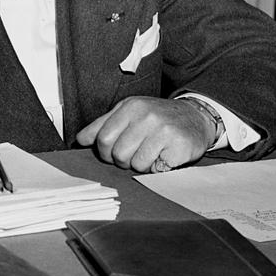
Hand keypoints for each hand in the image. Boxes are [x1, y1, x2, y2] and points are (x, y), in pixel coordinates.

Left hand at [75, 96, 216, 172]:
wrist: (195, 118)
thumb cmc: (158, 118)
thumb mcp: (129, 113)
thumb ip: (103, 125)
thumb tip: (80, 139)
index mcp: (131, 107)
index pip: (103, 139)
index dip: (106, 152)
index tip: (115, 151)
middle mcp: (146, 115)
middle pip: (118, 154)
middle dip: (123, 160)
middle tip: (136, 153)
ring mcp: (163, 130)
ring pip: (135, 164)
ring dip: (141, 165)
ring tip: (151, 153)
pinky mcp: (178, 145)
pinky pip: (155, 168)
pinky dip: (157, 167)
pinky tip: (164, 155)